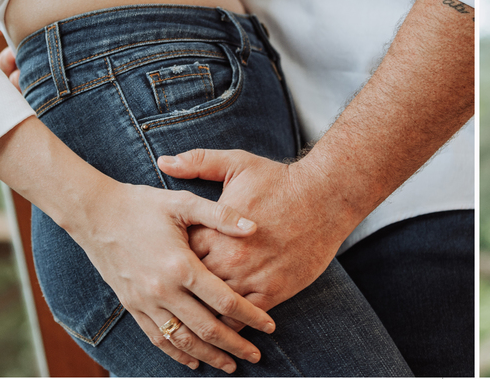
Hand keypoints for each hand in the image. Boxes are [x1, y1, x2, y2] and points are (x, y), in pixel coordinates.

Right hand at [71, 179, 277, 372]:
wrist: (96, 214)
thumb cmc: (143, 204)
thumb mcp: (183, 202)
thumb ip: (220, 216)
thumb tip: (255, 227)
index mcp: (181, 265)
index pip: (224, 300)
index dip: (251, 315)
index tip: (270, 326)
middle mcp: (163, 290)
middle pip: (206, 328)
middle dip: (234, 345)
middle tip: (256, 356)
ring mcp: (145, 302)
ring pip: (182, 340)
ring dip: (208, 356)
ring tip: (229, 366)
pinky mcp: (131, 306)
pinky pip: (157, 338)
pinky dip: (177, 354)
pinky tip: (192, 362)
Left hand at [159, 150, 350, 313]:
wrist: (325, 197)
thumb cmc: (281, 180)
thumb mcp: (237, 164)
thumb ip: (198, 162)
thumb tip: (163, 161)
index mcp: (215, 229)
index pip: (179, 254)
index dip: (171, 261)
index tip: (167, 264)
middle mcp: (229, 257)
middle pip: (192, 285)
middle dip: (182, 292)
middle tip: (172, 299)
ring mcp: (250, 277)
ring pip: (214, 307)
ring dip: (202, 315)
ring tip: (189, 323)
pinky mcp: (272, 292)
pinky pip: (243, 318)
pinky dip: (230, 325)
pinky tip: (221, 329)